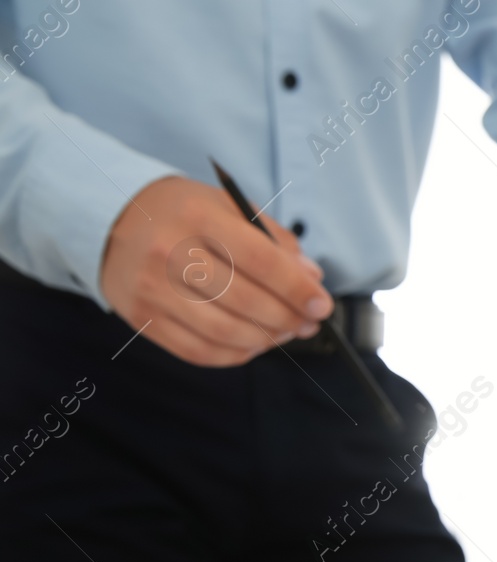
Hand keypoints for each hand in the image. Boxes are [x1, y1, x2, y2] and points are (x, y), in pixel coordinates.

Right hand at [101, 175, 333, 365]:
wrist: (111, 218)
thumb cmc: (183, 214)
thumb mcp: (228, 207)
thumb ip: (274, 241)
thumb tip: (311, 279)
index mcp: (197, 217)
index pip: (260, 260)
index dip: (297, 288)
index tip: (321, 304)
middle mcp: (169, 253)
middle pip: (245, 301)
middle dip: (287, 318)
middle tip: (307, 321)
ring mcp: (151, 289)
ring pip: (224, 332)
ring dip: (266, 339)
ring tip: (285, 331)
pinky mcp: (142, 318)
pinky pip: (199, 351)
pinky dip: (236, 353)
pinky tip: (253, 342)